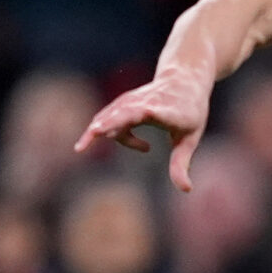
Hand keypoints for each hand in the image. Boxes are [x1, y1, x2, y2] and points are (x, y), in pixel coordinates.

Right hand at [75, 66, 212, 191]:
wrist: (184, 81)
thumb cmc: (190, 113)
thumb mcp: (190, 139)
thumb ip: (181, 163)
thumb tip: (186, 190)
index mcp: (163, 111)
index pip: (143, 113)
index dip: (129, 117)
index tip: (112, 124)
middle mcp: (144, 103)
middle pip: (120, 114)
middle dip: (104, 126)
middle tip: (83, 145)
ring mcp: (130, 101)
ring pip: (108, 116)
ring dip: (96, 131)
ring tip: (81, 147)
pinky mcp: (122, 103)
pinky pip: (107, 118)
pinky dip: (100, 130)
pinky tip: (88, 143)